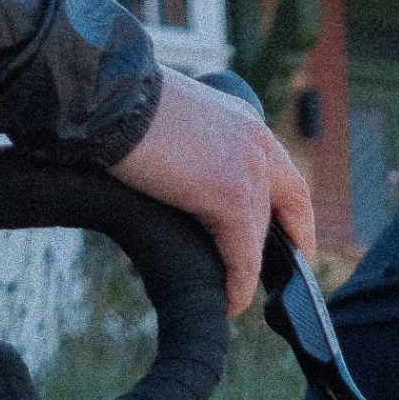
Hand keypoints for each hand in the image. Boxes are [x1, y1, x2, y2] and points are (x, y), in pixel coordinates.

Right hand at [109, 67, 315, 314]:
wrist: (104, 96)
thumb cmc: (118, 106)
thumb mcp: (173, 125)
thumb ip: (193, 153)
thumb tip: (182, 188)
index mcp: (244, 122)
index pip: (286, 177)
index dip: (294, 217)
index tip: (294, 244)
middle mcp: (256, 142)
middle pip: (284, 209)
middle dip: (276, 250)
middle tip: (259, 278)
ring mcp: (248, 169)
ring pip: (257, 238)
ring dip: (240, 272)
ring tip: (225, 296)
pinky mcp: (229, 196)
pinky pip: (243, 257)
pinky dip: (237, 285)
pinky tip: (228, 303)